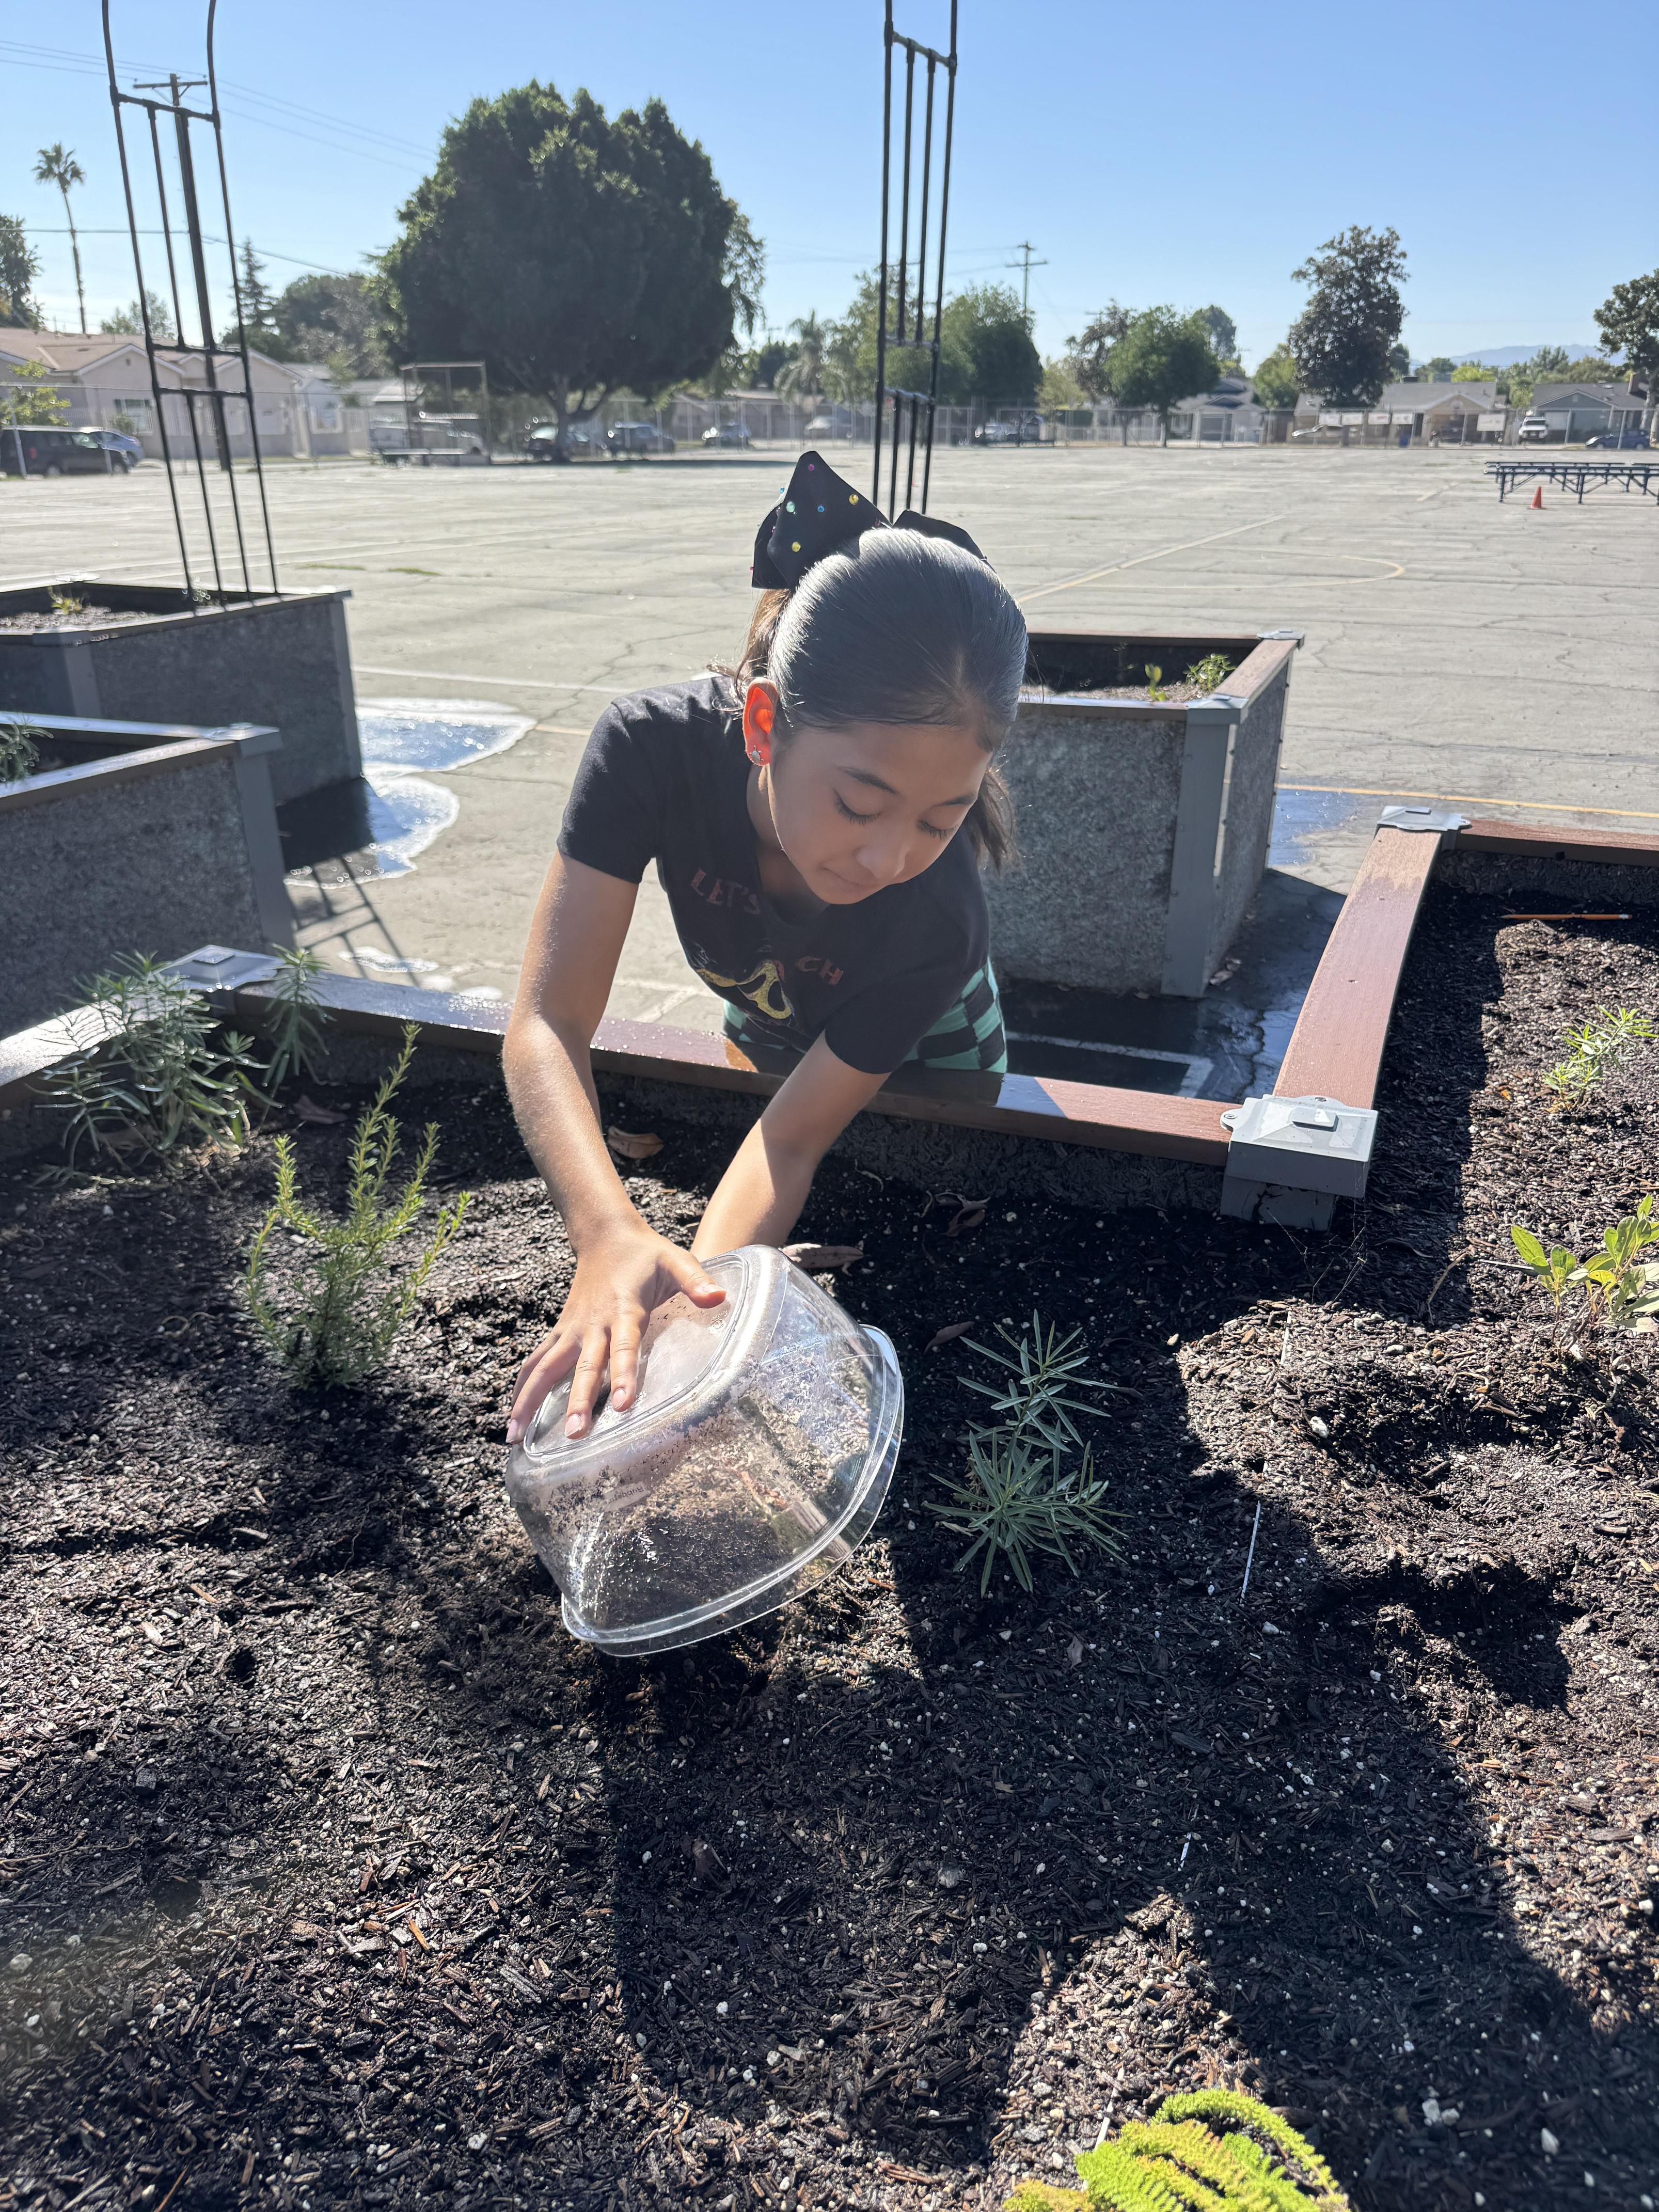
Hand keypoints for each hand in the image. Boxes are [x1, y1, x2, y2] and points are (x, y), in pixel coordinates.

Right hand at [507, 1226, 724, 1444]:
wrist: (606, 1235)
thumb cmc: (646, 1253)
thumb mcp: (675, 1261)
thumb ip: (695, 1281)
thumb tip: (719, 1298)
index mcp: (624, 1309)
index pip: (624, 1345)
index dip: (625, 1373)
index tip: (623, 1403)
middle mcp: (593, 1322)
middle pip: (583, 1365)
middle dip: (578, 1401)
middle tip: (575, 1434)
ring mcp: (572, 1328)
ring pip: (546, 1366)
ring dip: (530, 1400)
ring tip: (515, 1436)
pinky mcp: (561, 1331)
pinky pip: (537, 1360)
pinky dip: (522, 1386)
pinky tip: (513, 1416)